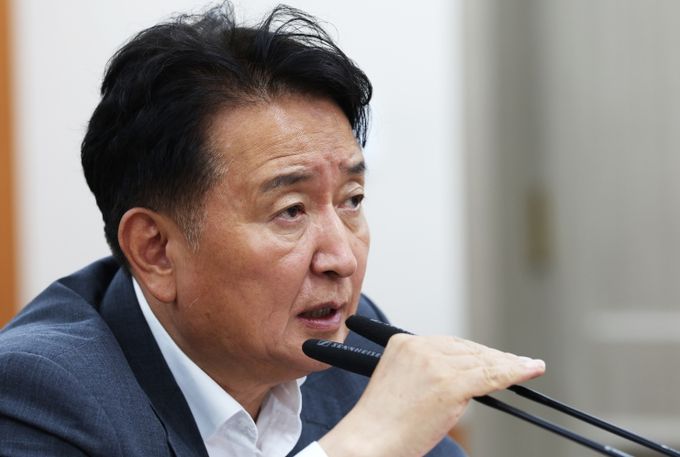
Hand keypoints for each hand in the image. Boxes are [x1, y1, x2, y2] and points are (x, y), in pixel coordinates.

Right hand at [319, 334, 544, 456]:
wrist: (369, 440)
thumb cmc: (381, 423)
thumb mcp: (399, 384)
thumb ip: (424, 371)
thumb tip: (460, 377)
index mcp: (404, 343)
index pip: (449, 344)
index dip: (476, 352)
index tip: (493, 357)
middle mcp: (420, 347)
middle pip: (468, 349)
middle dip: (494, 358)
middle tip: (517, 364)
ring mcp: (436, 364)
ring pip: (482, 361)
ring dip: (508, 365)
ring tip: (528, 367)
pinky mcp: (451, 384)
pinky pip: (491, 376)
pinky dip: (515, 373)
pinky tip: (530, 370)